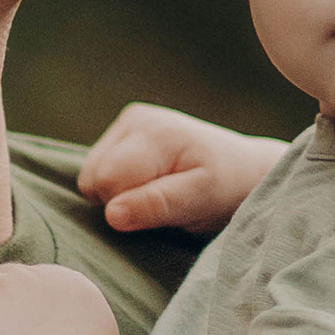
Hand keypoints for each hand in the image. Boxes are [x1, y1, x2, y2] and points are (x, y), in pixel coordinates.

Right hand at [78, 101, 286, 234]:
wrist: (244, 171)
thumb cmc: (228, 189)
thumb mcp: (201, 200)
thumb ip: (158, 205)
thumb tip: (112, 214)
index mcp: (157, 132)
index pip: (107, 180)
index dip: (126, 208)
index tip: (161, 213)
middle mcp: (138, 119)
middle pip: (93, 177)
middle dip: (120, 201)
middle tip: (163, 204)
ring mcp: (130, 122)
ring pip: (90, 174)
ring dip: (118, 194)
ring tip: (159, 193)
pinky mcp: (125, 131)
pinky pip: (97, 169)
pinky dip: (118, 186)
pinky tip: (149, 184)